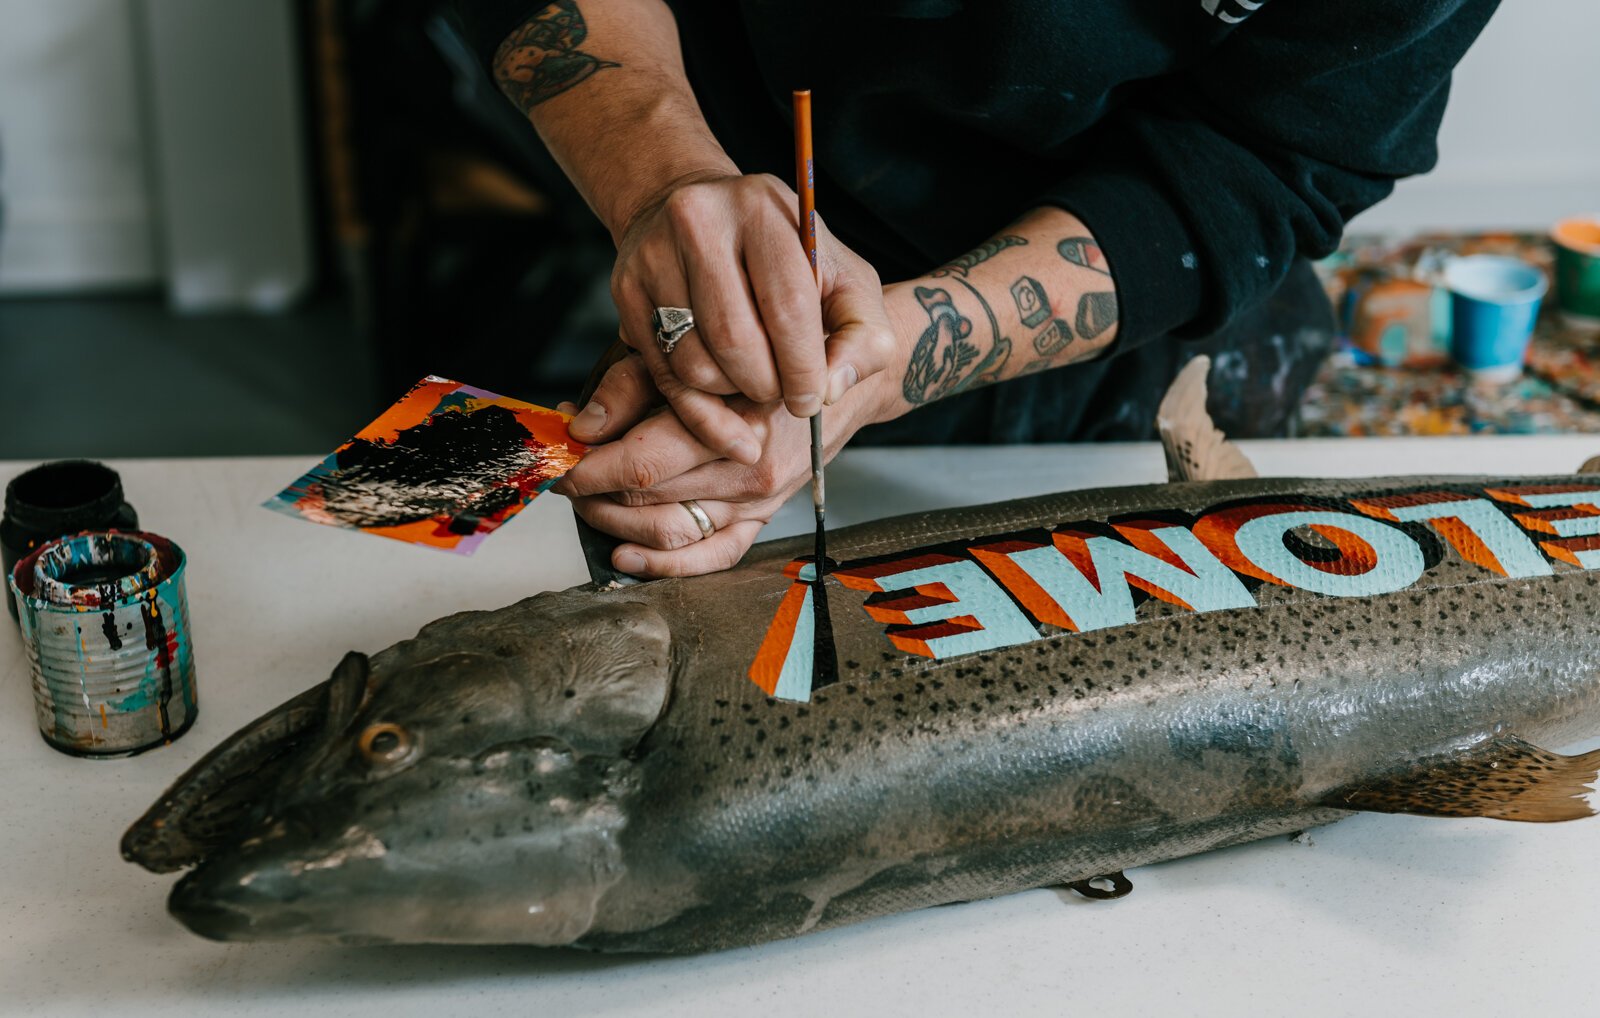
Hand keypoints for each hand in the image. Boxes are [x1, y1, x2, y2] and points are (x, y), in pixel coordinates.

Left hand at [555, 345, 893, 577]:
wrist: (855, 369)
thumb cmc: (781, 339)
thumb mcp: (710, 332)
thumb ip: (640, 375)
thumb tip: (583, 421)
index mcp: (737, 417)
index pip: (643, 459)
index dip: (588, 464)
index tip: (556, 455)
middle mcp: (751, 467)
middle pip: (647, 497)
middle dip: (591, 489)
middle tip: (559, 473)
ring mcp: (760, 498)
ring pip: (669, 530)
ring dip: (614, 522)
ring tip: (584, 501)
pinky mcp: (765, 515)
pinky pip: (713, 555)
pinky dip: (665, 565)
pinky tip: (624, 556)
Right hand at [598, 173, 895, 465]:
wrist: (705, 212)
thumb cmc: (786, 255)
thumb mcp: (844, 278)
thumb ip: (863, 334)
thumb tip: (829, 390)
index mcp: (763, 211)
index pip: (787, 306)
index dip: (803, 369)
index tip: (810, 401)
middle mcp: (699, 222)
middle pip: (734, 340)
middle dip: (766, 386)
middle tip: (779, 393)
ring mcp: (654, 255)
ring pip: (694, 364)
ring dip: (730, 393)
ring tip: (749, 377)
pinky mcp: (626, 290)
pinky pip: (663, 373)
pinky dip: (697, 404)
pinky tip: (720, 406)